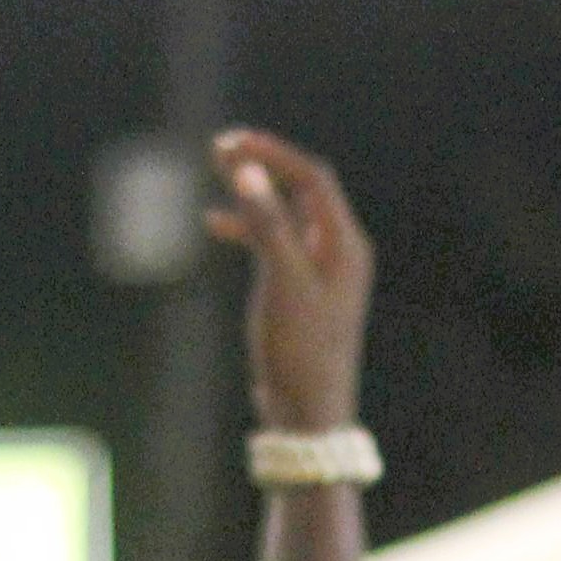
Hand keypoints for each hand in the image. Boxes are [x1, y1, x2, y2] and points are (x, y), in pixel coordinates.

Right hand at [206, 127, 373, 431]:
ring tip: (216, 175)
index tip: (233, 144)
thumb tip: (247, 173)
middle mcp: (336, 252)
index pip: (312, 179)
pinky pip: (274, 248)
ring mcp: (318, 273)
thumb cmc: (302, 354)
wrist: (309, 416)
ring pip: (284, 217)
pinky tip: (215, 227)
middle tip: (219, 148)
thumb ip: (268, 227)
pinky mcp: (298, 294)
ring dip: (252, 196)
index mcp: (344, 245)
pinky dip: (248, 233)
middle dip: (262, 168)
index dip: (273, 155)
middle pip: (300, 192)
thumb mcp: (282, 285)